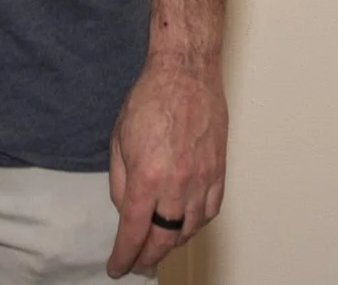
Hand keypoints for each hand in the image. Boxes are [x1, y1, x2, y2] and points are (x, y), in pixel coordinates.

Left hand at [106, 57, 225, 277]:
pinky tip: (186, 224)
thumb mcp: (118, 140)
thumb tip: (127, 211)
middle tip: (138, 263)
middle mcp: (178, 183)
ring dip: (172, 242)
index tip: (118, 266)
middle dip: (148, 256)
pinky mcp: (219, 170)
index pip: (134, 231)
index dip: (125, 255)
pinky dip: (197, 224)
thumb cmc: (150, 98)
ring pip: (190, 229)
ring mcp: (203, 178)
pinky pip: (211, 210)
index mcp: (148, 176)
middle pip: (164, 238)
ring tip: (160, 245)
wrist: (185, 72)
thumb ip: (121, 183)